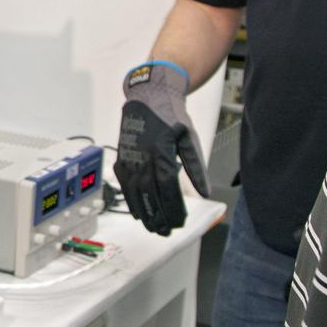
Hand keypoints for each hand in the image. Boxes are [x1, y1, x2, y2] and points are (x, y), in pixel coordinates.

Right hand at [112, 61, 209, 235]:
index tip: (180, 222)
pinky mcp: (122, 157)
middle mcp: (142, 156)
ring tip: (153, 228)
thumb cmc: (170, 114)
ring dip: (144, 212)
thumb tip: (205, 192)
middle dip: (158, 216)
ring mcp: (129, 158)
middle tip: (166, 232)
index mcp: (161, 151)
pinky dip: (130, 200)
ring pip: (134, 192)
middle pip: (150, 194)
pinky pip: (124, 184)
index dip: (173, 208)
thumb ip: (196, 167)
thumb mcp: (189, 137)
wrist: (147, 95)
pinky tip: (138, 212)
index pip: (168, 188)